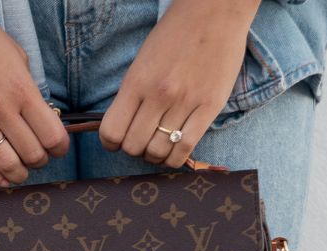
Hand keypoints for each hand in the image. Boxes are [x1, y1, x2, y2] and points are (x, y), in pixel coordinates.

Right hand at [0, 0, 69, 184]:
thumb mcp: (16, 56)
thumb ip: (29, 88)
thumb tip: (40, 115)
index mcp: (21, 90)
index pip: (52, 136)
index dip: (59, 148)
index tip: (56, 148)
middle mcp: (0, 108)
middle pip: (32, 155)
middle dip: (40, 161)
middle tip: (36, 158)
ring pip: (6, 164)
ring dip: (18, 174)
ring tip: (19, 171)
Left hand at [97, 0, 260, 165]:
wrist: (215, 10)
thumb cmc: (176, 34)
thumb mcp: (143, 60)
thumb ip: (132, 93)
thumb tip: (122, 127)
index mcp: (136, 81)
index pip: (111, 132)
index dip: (111, 143)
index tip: (117, 141)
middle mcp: (158, 94)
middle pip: (133, 147)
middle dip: (134, 150)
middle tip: (142, 140)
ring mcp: (185, 102)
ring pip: (158, 152)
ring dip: (155, 156)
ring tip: (159, 145)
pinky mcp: (209, 107)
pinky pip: (185, 149)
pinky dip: (175, 158)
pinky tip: (175, 150)